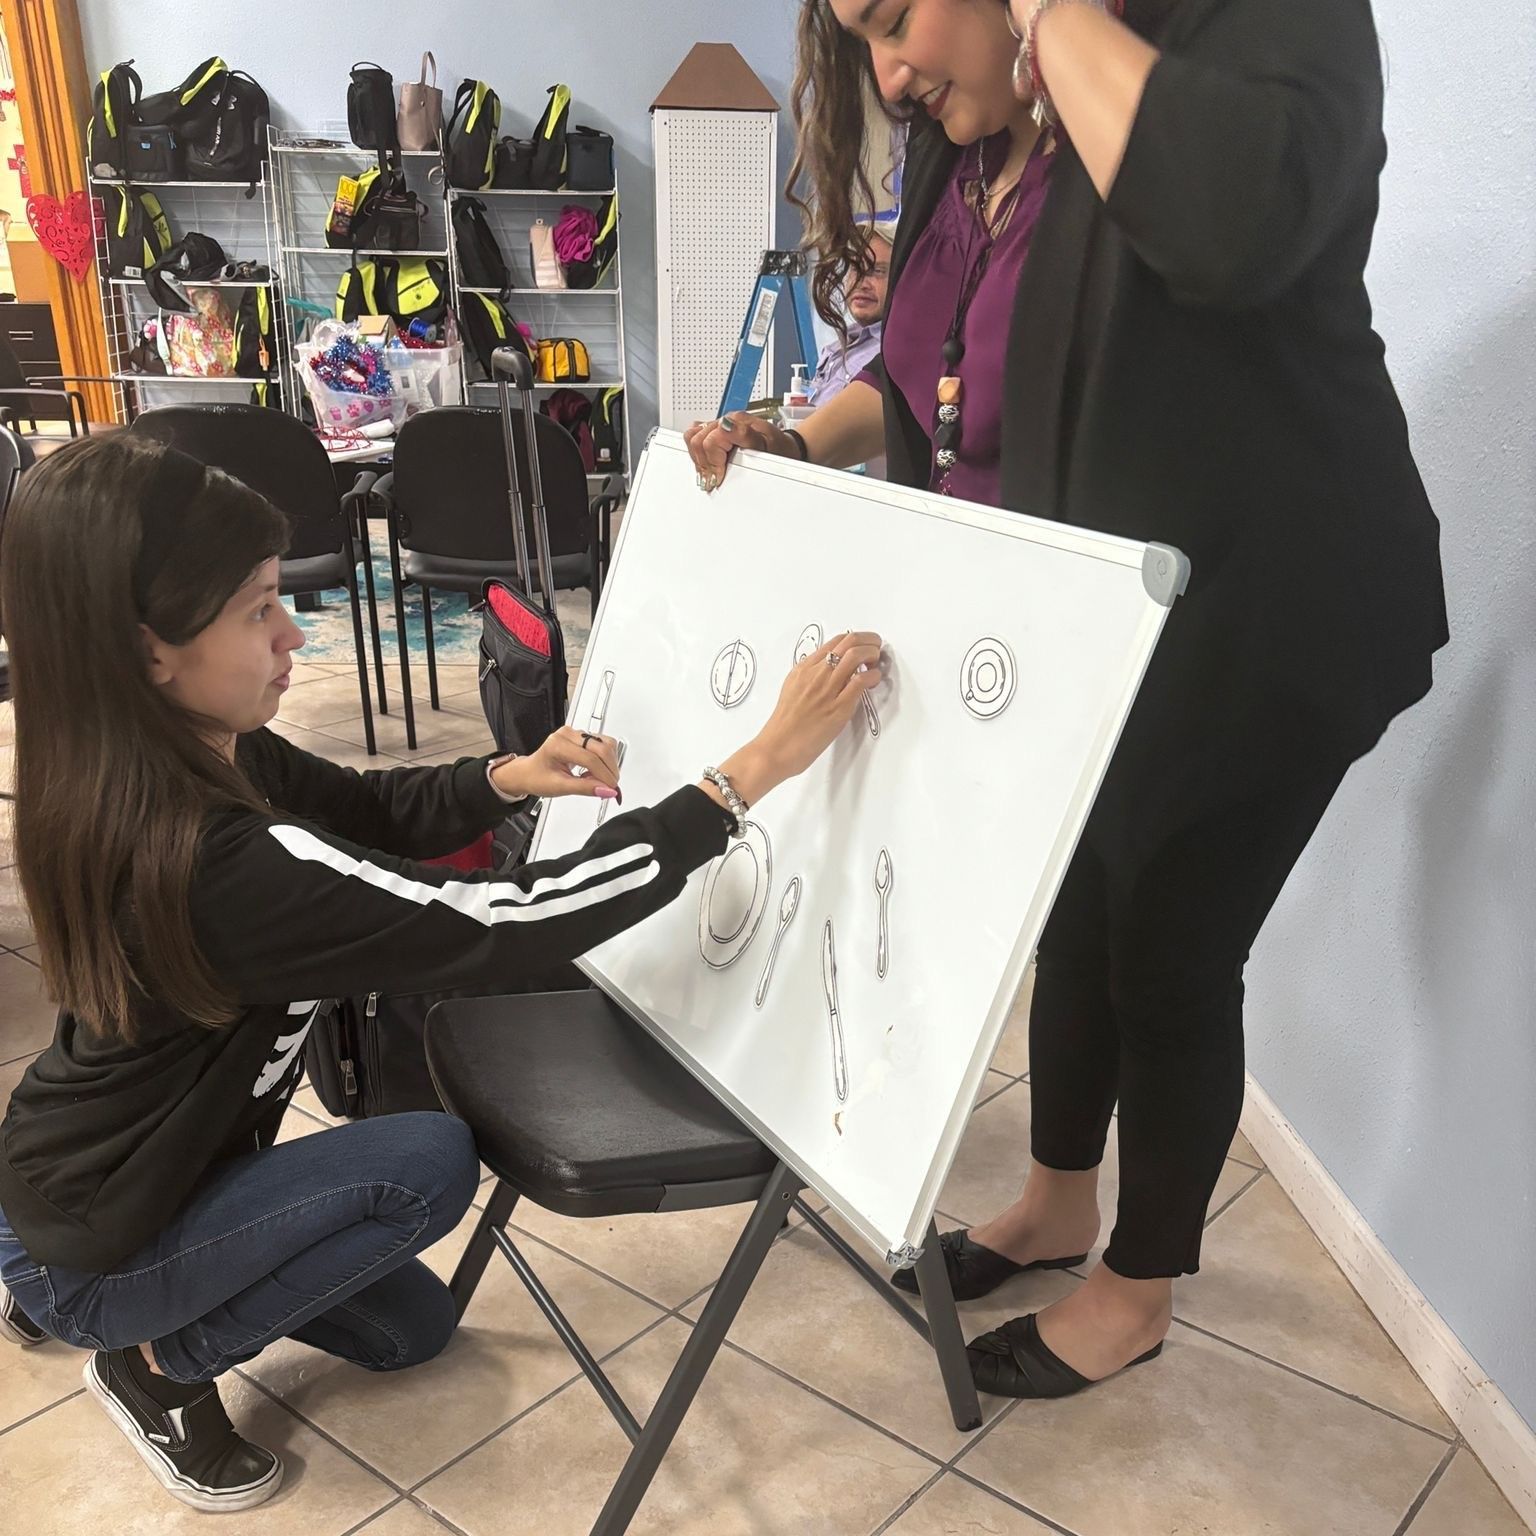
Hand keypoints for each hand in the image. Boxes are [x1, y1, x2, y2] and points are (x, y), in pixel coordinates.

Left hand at [493, 728, 621, 802]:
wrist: (528, 772)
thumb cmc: (537, 778)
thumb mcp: (560, 788)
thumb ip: (585, 788)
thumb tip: (608, 791)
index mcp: (558, 745)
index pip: (590, 759)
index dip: (604, 775)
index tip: (611, 789)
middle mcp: (568, 734)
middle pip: (602, 749)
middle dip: (610, 769)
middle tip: (611, 786)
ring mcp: (576, 733)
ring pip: (606, 743)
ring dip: (610, 763)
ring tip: (598, 778)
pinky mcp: (582, 735)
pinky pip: (604, 743)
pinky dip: (606, 758)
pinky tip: (596, 770)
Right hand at [683, 413, 799, 492]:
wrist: (785, 449)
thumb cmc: (779, 449)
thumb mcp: (768, 446)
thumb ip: (746, 436)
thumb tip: (726, 426)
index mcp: (737, 421)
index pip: (709, 441)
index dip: (712, 463)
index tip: (720, 477)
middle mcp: (727, 420)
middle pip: (697, 439)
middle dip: (704, 463)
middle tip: (714, 479)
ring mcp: (720, 425)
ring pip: (692, 437)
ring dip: (698, 458)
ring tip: (710, 472)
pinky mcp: (717, 431)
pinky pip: (695, 436)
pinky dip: (697, 451)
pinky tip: (707, 463)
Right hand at [709, 632, 883, 809]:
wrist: (777, 747)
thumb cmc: (784, 725)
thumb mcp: (792, 689)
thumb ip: (809, 678)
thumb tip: (827, 672)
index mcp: (804, 668)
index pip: (835, 641)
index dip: (855, 639)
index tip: (864, 645)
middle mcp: (816, 674)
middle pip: (848, 641)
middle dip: (869, 640)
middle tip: (876, 649)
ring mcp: (827, 689)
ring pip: (855, 655)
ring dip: (873, 654)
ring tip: (876, 664)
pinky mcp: (838, 707)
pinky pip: (860, 681)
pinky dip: (873, 676)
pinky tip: (874, 681)